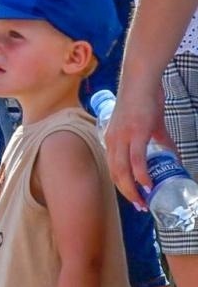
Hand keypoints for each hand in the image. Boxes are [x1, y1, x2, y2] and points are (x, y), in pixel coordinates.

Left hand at [104, 80, 169, 208]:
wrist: (140, 80)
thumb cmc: (144, 101)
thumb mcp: (149, 127)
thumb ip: (159, 143)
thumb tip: (173, 157)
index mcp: (112, 140)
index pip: (113, 169)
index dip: (122, 186)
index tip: (135, 199)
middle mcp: (112, 140)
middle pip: (115, 174)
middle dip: (128, 193)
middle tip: (142, 206)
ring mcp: (122, 137)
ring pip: (122, 170)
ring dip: (132, 189)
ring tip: (144, 201)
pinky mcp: (135, 132)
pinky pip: (135, 159)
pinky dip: (141, 174)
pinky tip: (148, 185)